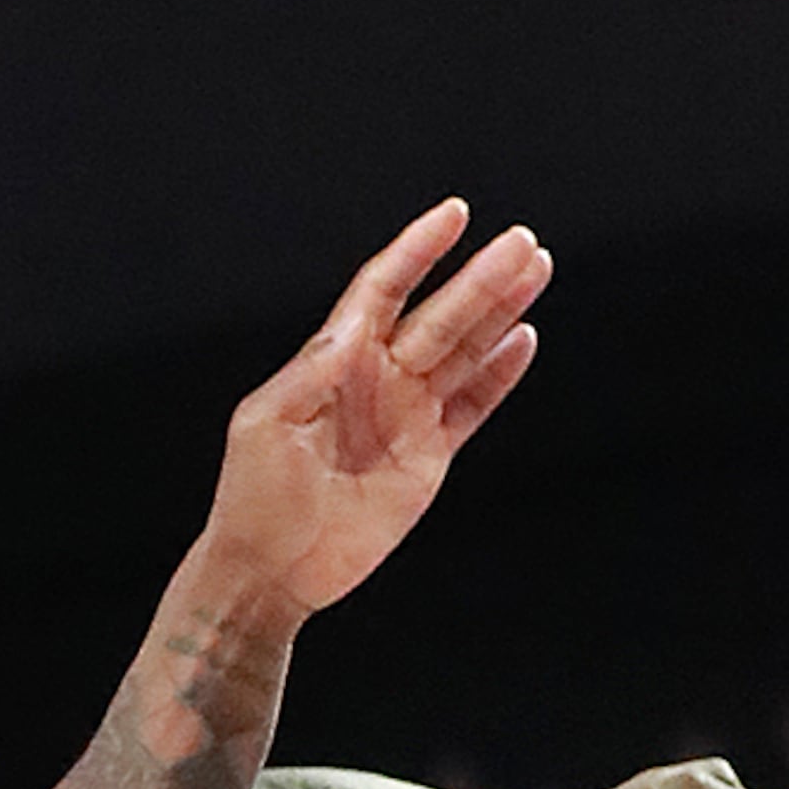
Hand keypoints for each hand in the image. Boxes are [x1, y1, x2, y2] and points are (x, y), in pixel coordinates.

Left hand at [200, 204, 550, 623]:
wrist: (269, 573)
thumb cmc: (253, 498)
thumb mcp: (267, 425)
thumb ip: (313, 373)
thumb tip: (351, 329)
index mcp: (337, 361)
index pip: (385, 289)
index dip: (418, 250)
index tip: (454, 215)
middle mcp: (378, 379)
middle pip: (439, 315)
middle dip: (481, 279)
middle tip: (522, 243)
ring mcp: (406, 417)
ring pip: (463, 353)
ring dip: (499, 313)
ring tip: (535, 272)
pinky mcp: (426, 459)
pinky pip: (470, 408)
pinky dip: (497, 377)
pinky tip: (522, 340)